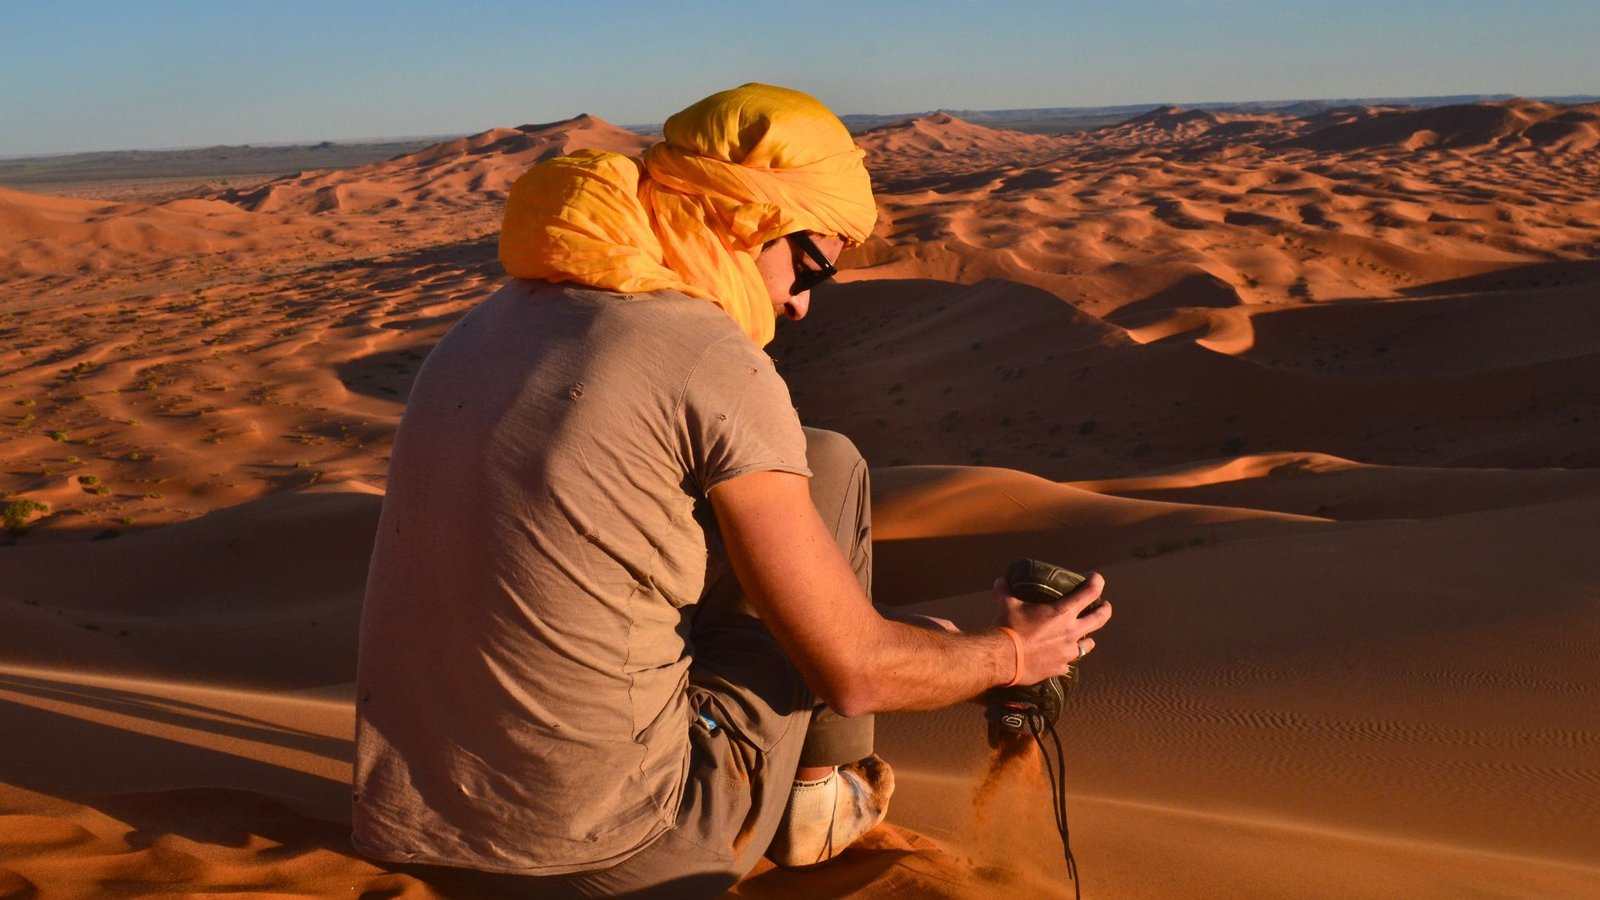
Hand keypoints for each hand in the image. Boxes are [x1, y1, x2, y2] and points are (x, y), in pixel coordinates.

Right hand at [993, 572, 1110, 685]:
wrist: (1004, 659)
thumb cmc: (1008, 628)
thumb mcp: (1006, 605)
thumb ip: (1005, 591)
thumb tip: (1000, 581)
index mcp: (1062, 613)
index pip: (1089, 593)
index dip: (1096, 583)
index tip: (1097, 578)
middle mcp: (1071, 632)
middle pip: (1099, 620)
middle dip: (1105, 610)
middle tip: (1105, 606)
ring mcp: (1067, 653)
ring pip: (1087, 646)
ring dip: (1088, 639)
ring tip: (1085, 637)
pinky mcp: (1059, 668)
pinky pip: (1068, 664)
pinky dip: (1066, 659)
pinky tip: (1061, 659)